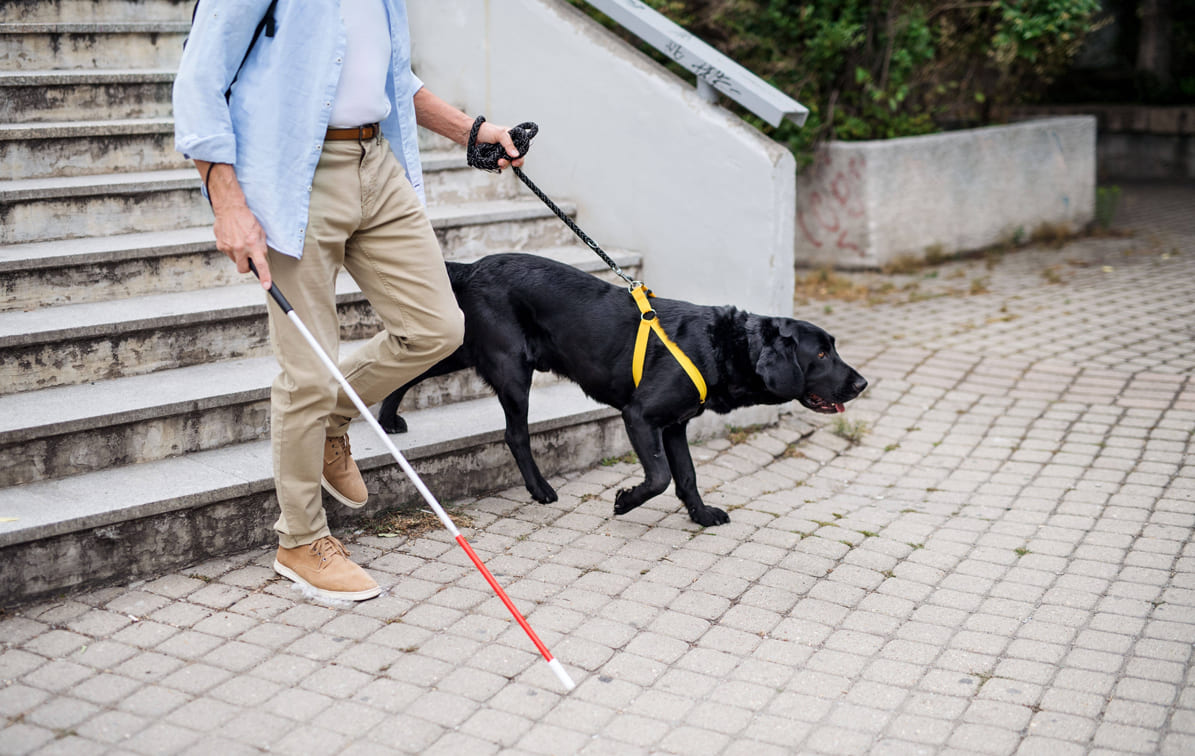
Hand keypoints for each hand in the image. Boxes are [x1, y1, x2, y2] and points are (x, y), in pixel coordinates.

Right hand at [201, 161, 271, 288]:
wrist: (230, 208)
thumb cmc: (247, 219)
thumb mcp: (260, 233)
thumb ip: (260, 247)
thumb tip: (260, 259)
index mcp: (253, 244)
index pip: (261, 265)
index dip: (265, 277)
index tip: (267, 286)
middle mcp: (240, 248)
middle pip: (243, 270)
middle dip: (247, 267)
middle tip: (248, 258)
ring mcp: (228, 248)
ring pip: (235, 261)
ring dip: (239, 255)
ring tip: (240, 241)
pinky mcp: (220, 245)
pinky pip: (228, 253)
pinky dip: (231, 249)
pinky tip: (232, 238)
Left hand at [475, 121, 524, 168]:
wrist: (471, 135)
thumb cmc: (486, 131)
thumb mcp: (500, 134)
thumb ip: (509, 144)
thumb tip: (516, 155)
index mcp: (512, 139)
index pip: (521, 149)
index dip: (520, 157)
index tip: (516, 161)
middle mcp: (507, 147)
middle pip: (514, 159)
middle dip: (510, 162)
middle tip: (503, 162)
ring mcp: (500, 153)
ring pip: (506, 163)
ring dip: (503, 164)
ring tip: (497, 161)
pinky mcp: (494, 159)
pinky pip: (497, 165)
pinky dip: (496, 165)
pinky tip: (492, 161)